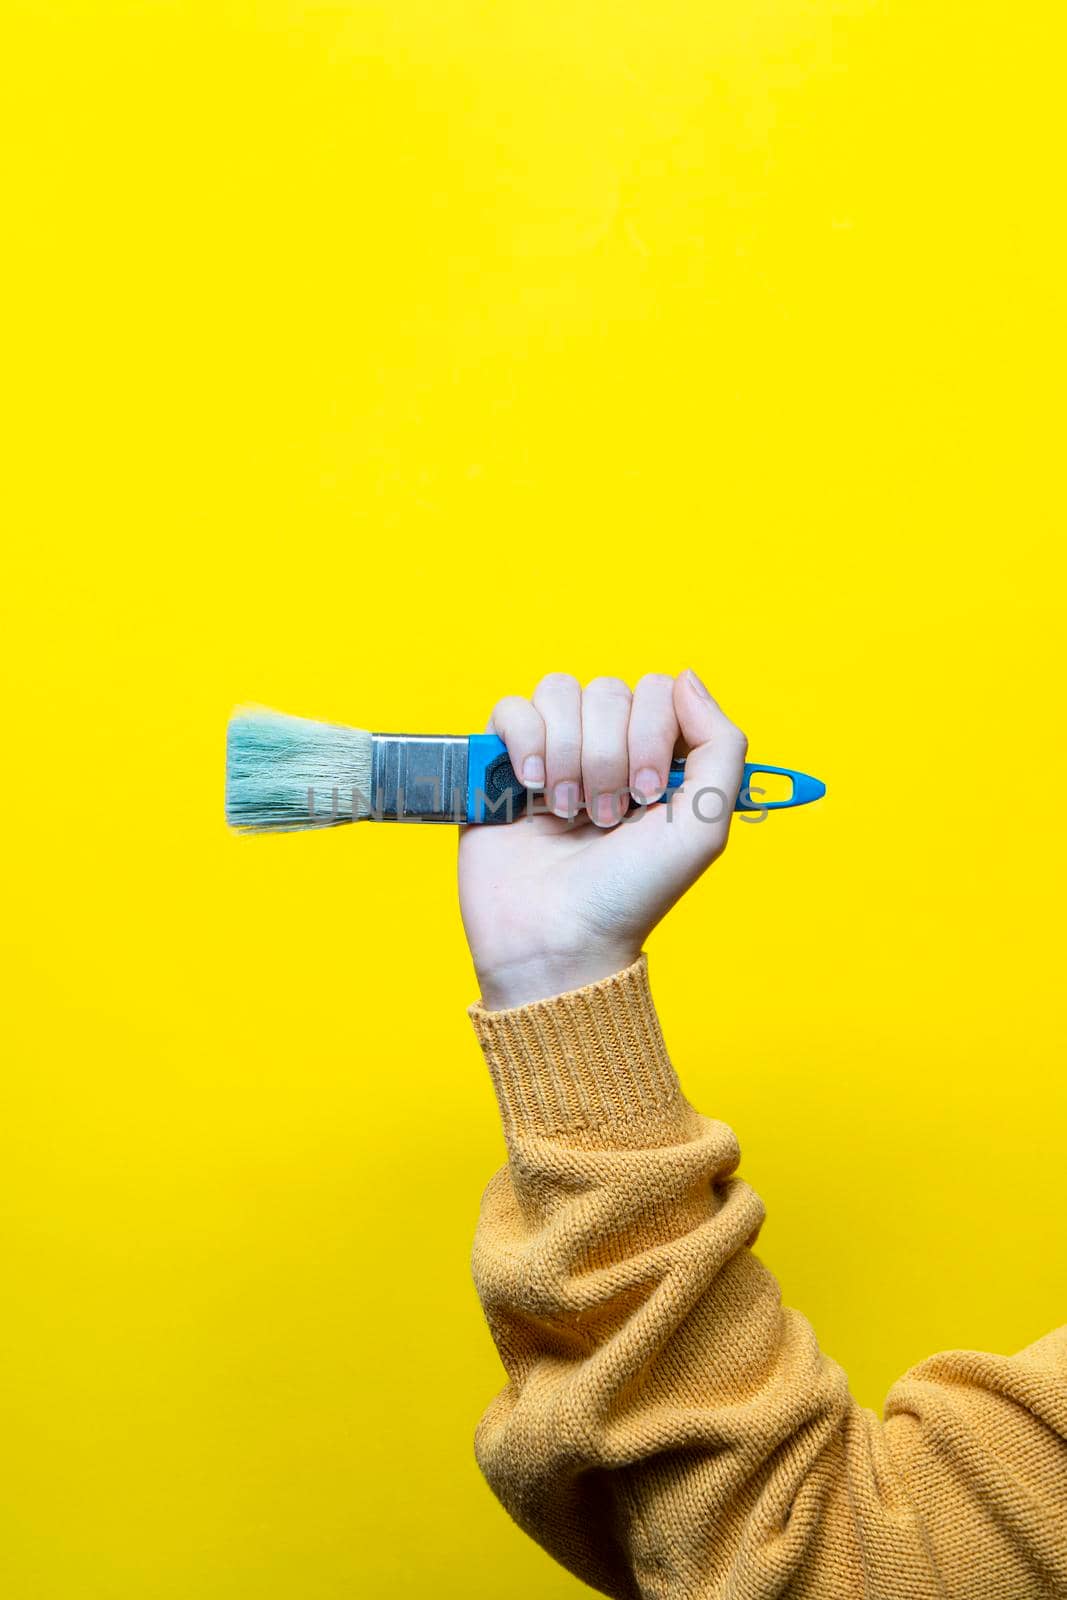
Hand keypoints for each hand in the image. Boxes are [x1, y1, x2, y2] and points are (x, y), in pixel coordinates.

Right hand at [458, 669, 747, 1008]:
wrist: (556, 940)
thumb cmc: (630, 895)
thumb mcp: (704, 829)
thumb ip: (722, 747)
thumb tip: (687, 678)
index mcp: (655, 757)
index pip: (656, 691)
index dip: (652, 736)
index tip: (648, 796)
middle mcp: (605, 748)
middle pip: (608, 690)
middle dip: (607, 756)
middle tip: (605, 816)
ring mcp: (551, 753)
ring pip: (559, 692)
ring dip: (567, 754)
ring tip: (566, 811)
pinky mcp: (500, 765)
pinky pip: (510, 709)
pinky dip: (523, 744)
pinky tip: (530, 792)